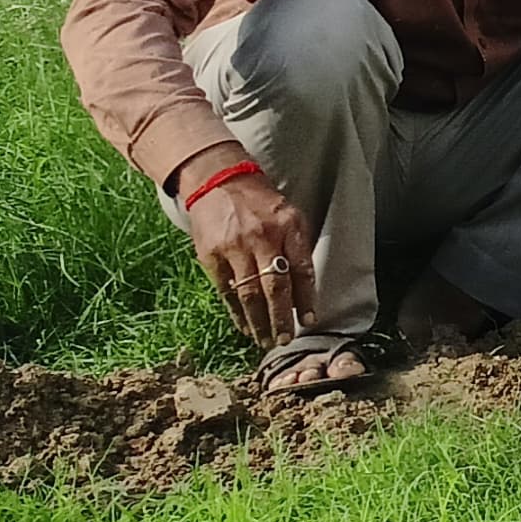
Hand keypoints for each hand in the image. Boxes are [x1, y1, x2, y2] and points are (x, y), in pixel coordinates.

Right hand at [180, 152, 316, 345]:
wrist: (219, 181)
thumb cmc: (261, 203)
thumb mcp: (289, 216)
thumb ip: (297, 248)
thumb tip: (304, 291)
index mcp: (288, 226)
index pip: (301, 270)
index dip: (305, 299)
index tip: (309, 321)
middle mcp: (263, 237)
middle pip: (275, 286)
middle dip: (281, 317)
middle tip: (285, 339)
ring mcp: (234, 247)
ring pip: (249, 294)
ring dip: (259, 322)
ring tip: (266, 340)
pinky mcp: (211, 255)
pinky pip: (227, 291)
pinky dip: (237, 312)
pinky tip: (244, 326)